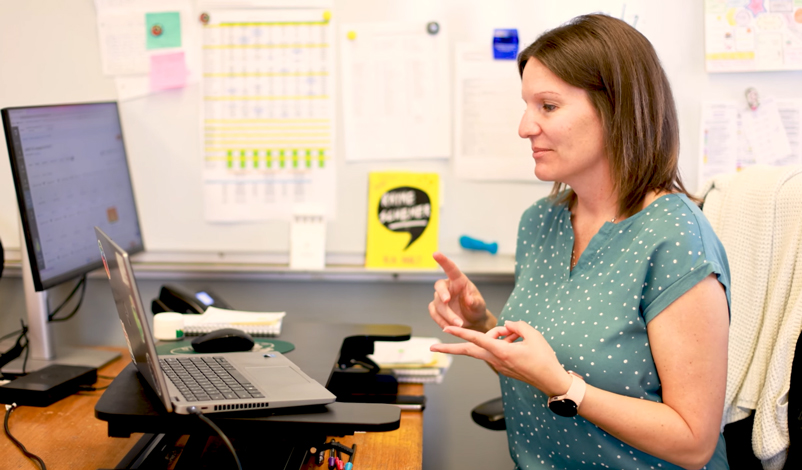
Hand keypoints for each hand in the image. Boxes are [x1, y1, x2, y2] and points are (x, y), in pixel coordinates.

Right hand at [429, 252, 490, 330]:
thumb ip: (476, 302)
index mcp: (459, 281)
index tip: (435, 254)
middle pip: (439, 287)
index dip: (443, 260)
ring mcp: (440, 298)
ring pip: (438, 304)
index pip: (450, 269)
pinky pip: (434, 314)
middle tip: (447, 301)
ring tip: (459, 324)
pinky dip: (441, 321)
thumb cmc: (476, 308)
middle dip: (442, 293)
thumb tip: (469, 300)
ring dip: (447, 315)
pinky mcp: (436, 309)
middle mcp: (448, 287)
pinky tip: (449, 326)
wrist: (473, 322)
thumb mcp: (480, 305)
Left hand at [430, 320, 570, 396]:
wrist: (551, 381)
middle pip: (468, 351)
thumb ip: (517, 325)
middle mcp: (497, 360)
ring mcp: (498, 366)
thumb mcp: (534, 335)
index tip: (446, 329)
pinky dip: (501, 343)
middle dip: (449, 348)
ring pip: (485, 348)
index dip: (460, 332)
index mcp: (502, 352)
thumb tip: (506, 325)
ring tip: (516, 334)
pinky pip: (495, 352)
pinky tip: (517, 341)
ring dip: (494, 337)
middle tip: (432, 347)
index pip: (477, 339)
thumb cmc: (545, 359)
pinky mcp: (503, 368)